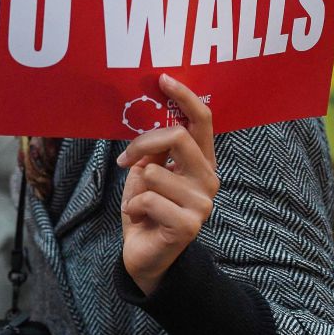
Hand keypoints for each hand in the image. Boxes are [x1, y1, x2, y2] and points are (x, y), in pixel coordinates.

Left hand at [117, 74, 219, 295]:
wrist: (145, 255)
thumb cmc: (145, 210)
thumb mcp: (146, 172)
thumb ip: (154, 149)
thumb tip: (149, 117)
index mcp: (201, 162)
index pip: (202, 121)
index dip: (184, 97)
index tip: (162, 79)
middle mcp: (208, 179)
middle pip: (177, 137)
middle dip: (142, 143)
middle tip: (125, 159)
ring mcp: (202, 204)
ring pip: (154, 172)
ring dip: (135, 187)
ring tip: (140, 203)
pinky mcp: (189, 225)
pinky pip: (147, 199)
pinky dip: (133, 207)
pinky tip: (140, 219)